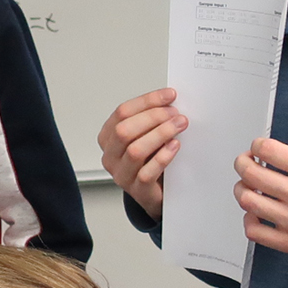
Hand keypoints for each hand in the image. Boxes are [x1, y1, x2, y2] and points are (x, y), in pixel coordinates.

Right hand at [98, 88, 186, 221]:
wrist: (155, 192)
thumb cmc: (150, 160)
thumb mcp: (145, 136)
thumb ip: (150, 120)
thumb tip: (169, 101)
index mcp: (108, 137)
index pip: (122, 112)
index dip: (147, 101)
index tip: (169, 95)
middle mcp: (111, 156)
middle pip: (124, 131)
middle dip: (153, 117)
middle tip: (175, 114)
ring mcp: (122, 174)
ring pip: (135, 151)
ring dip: (160, 134)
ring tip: (178, 126)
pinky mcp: (137, 190)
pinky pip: (147, 173)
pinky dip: (163, 157)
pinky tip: (174, 146)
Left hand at [234, 137, 287, 260]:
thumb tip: (275, 157)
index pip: (269, 150)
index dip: (257, 146)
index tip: (257, 148)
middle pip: (252, 174)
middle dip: (243, 163)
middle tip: (245, 163)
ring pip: (248, 201)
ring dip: (242, 190)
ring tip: (247, 187)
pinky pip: (254, 231)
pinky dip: (248, 220)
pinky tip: (255, 214)